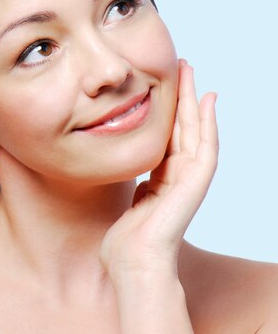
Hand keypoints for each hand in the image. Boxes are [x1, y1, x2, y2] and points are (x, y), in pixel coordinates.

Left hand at [99, 59, 218, 278]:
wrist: (132, 266)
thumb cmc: (125, 245)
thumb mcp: (131, 206)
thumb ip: (140, 190)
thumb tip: (141, 183)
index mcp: (162, 181)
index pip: (168, 138)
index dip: (168, 111)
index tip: (163, 85)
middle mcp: (179, 178)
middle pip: (184, 129)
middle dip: (182, 97)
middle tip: (181, 67)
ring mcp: (190, 181)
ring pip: (196, 132)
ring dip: (195, 101)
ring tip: (191, 72)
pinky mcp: (195, 185)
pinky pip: (205, 148)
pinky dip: (208, 124)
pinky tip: (206, 101)